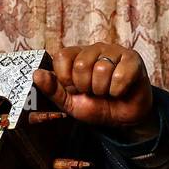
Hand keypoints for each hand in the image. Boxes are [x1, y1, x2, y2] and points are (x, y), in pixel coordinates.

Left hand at [32, 42, 156, 140]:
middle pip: (81, 65)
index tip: (75, 89)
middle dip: (86, 87)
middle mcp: (95, 49)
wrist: (122, 119)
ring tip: (108, 91)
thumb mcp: (70, 103)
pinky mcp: (133, 59)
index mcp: (77, 56)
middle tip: (94, 92)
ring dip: (103, 90)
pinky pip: (120, 75)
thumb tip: (36, 74)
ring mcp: (115, 51)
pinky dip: (118, 90)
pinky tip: (121, 90)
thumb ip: (53, 89)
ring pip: (101, 70)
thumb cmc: (96, 107)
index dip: (66, 79)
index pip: (61, 57)